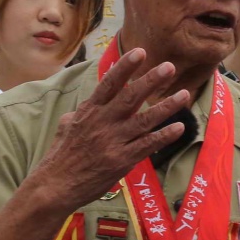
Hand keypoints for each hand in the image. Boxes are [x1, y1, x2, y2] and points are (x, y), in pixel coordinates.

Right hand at [32, 49, 188, 208]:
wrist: (55, 187)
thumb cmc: (59, 157)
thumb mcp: (65, 127)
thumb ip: (80, 113)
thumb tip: (85, 106)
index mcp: (89, 111)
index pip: (109, 83)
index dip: (125, 67)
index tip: (140, 51)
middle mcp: (102, 123)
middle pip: (130, 97)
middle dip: (151, 80)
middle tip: (169, 67)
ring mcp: (113, 141)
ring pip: (145, 120)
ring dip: (167, 107)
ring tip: (184, 94)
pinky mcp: (122, 160)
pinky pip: (147, 145)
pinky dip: (164, 136)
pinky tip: (179, 127)